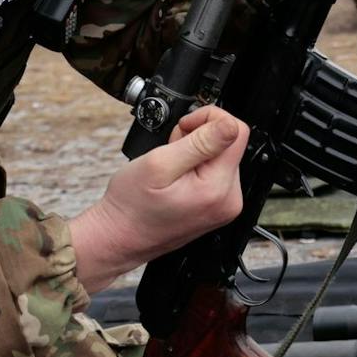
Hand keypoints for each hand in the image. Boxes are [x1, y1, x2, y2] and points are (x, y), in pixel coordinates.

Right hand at [69, 106, 247, 293]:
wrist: (120, 237)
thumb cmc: (132, 205)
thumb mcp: (159, 164)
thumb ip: (200, 142)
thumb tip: (230, 125)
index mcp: (218, 189)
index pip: (236, 130)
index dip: (207, 119)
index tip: (184, 129)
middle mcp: (229, 200)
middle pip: (229, 142)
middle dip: (198, 137)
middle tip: (171, 152)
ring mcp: (224, 205)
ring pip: (221, 154)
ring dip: (195, 151)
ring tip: (171, 167)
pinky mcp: (217, 205)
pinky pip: (214, 170)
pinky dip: (195, 165)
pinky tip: (177, 176)